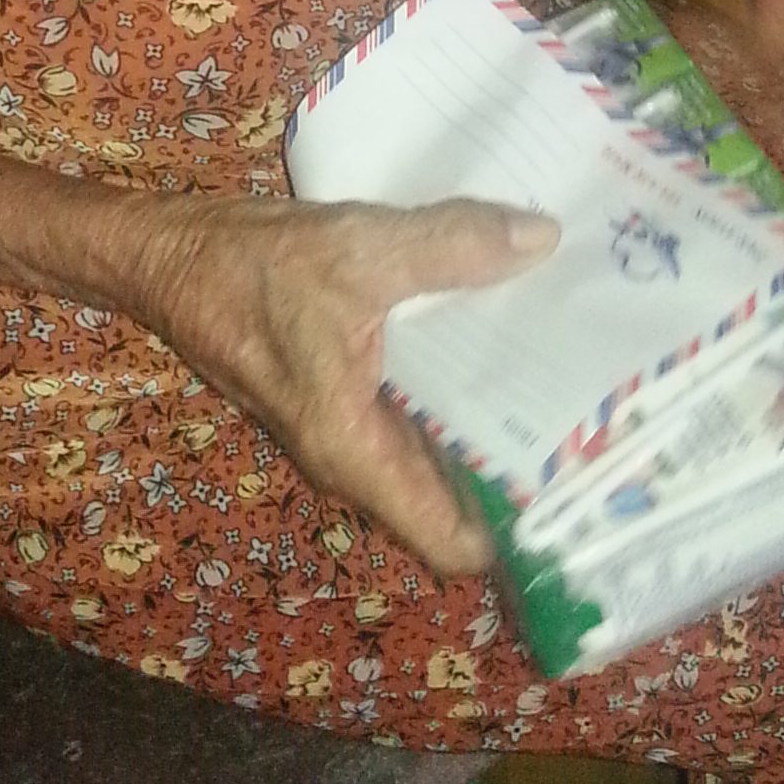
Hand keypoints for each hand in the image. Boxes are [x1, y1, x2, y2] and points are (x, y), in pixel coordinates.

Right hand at [128, 191, 558, 574]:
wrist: (169, 255)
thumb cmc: (249, 271)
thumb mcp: (355, 251)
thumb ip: (449, 246)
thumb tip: (541, 241)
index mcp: (356, 453)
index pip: (452, 541)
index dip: (521, 535)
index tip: (591, 496)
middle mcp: (359, 455)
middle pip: (458, 495)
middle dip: (527, 469)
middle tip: (613, 426)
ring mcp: (354, 422)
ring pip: (443, 445)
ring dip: (500, 419)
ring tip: (583, 378)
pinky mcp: (351, 385)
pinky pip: (424, 402)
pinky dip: (467, 379)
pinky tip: (515, 330)